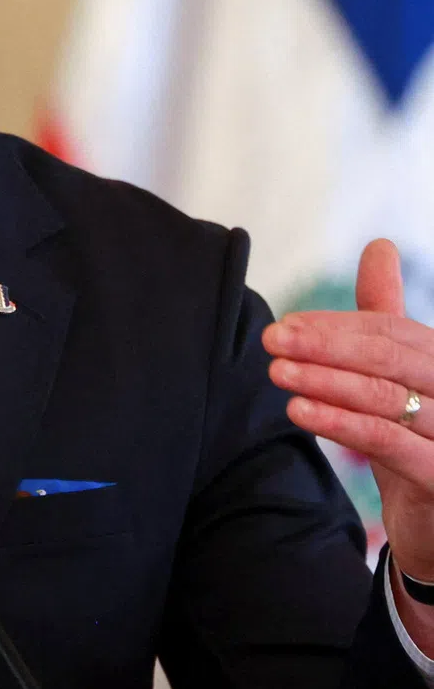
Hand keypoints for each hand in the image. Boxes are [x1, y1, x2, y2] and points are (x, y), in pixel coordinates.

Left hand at [262, 240, 433, 596]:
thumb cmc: (416, 438)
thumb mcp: (398, 374)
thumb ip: (385, 314)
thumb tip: (379, 245)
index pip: (390, 331)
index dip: (335, 326)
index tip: (284, 324)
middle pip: (390, 357)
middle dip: (325, 345)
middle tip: (272, 340)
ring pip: (387, 397)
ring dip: (325, 382)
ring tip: (278, 372)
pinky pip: (390, 442)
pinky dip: (341, 424)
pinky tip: (300, 413)